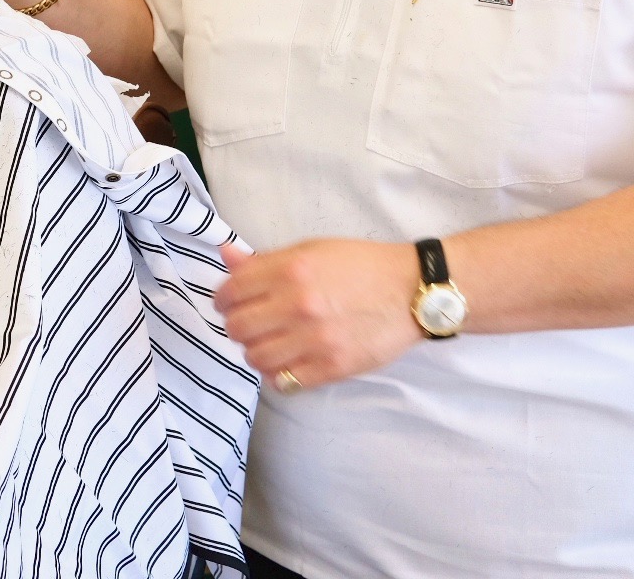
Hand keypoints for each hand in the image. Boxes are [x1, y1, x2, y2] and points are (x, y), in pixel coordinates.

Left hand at [215, 240, 423, 390]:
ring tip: (269, 343)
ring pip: (255, 358)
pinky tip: (287, 362)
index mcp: (290, 270)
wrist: (411, 290)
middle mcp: (298, 304)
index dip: (222, 299)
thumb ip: (266, 259)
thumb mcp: (311, 250)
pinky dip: (278, 375)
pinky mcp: (332, 367)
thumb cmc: (361, 265)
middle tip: (251, 324)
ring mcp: (315, 339)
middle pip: (237, 328)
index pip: (231, 291)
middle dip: (237, 326)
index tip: (229, 303)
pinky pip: (284, 382)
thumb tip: (226, 257)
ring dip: (256, 352)